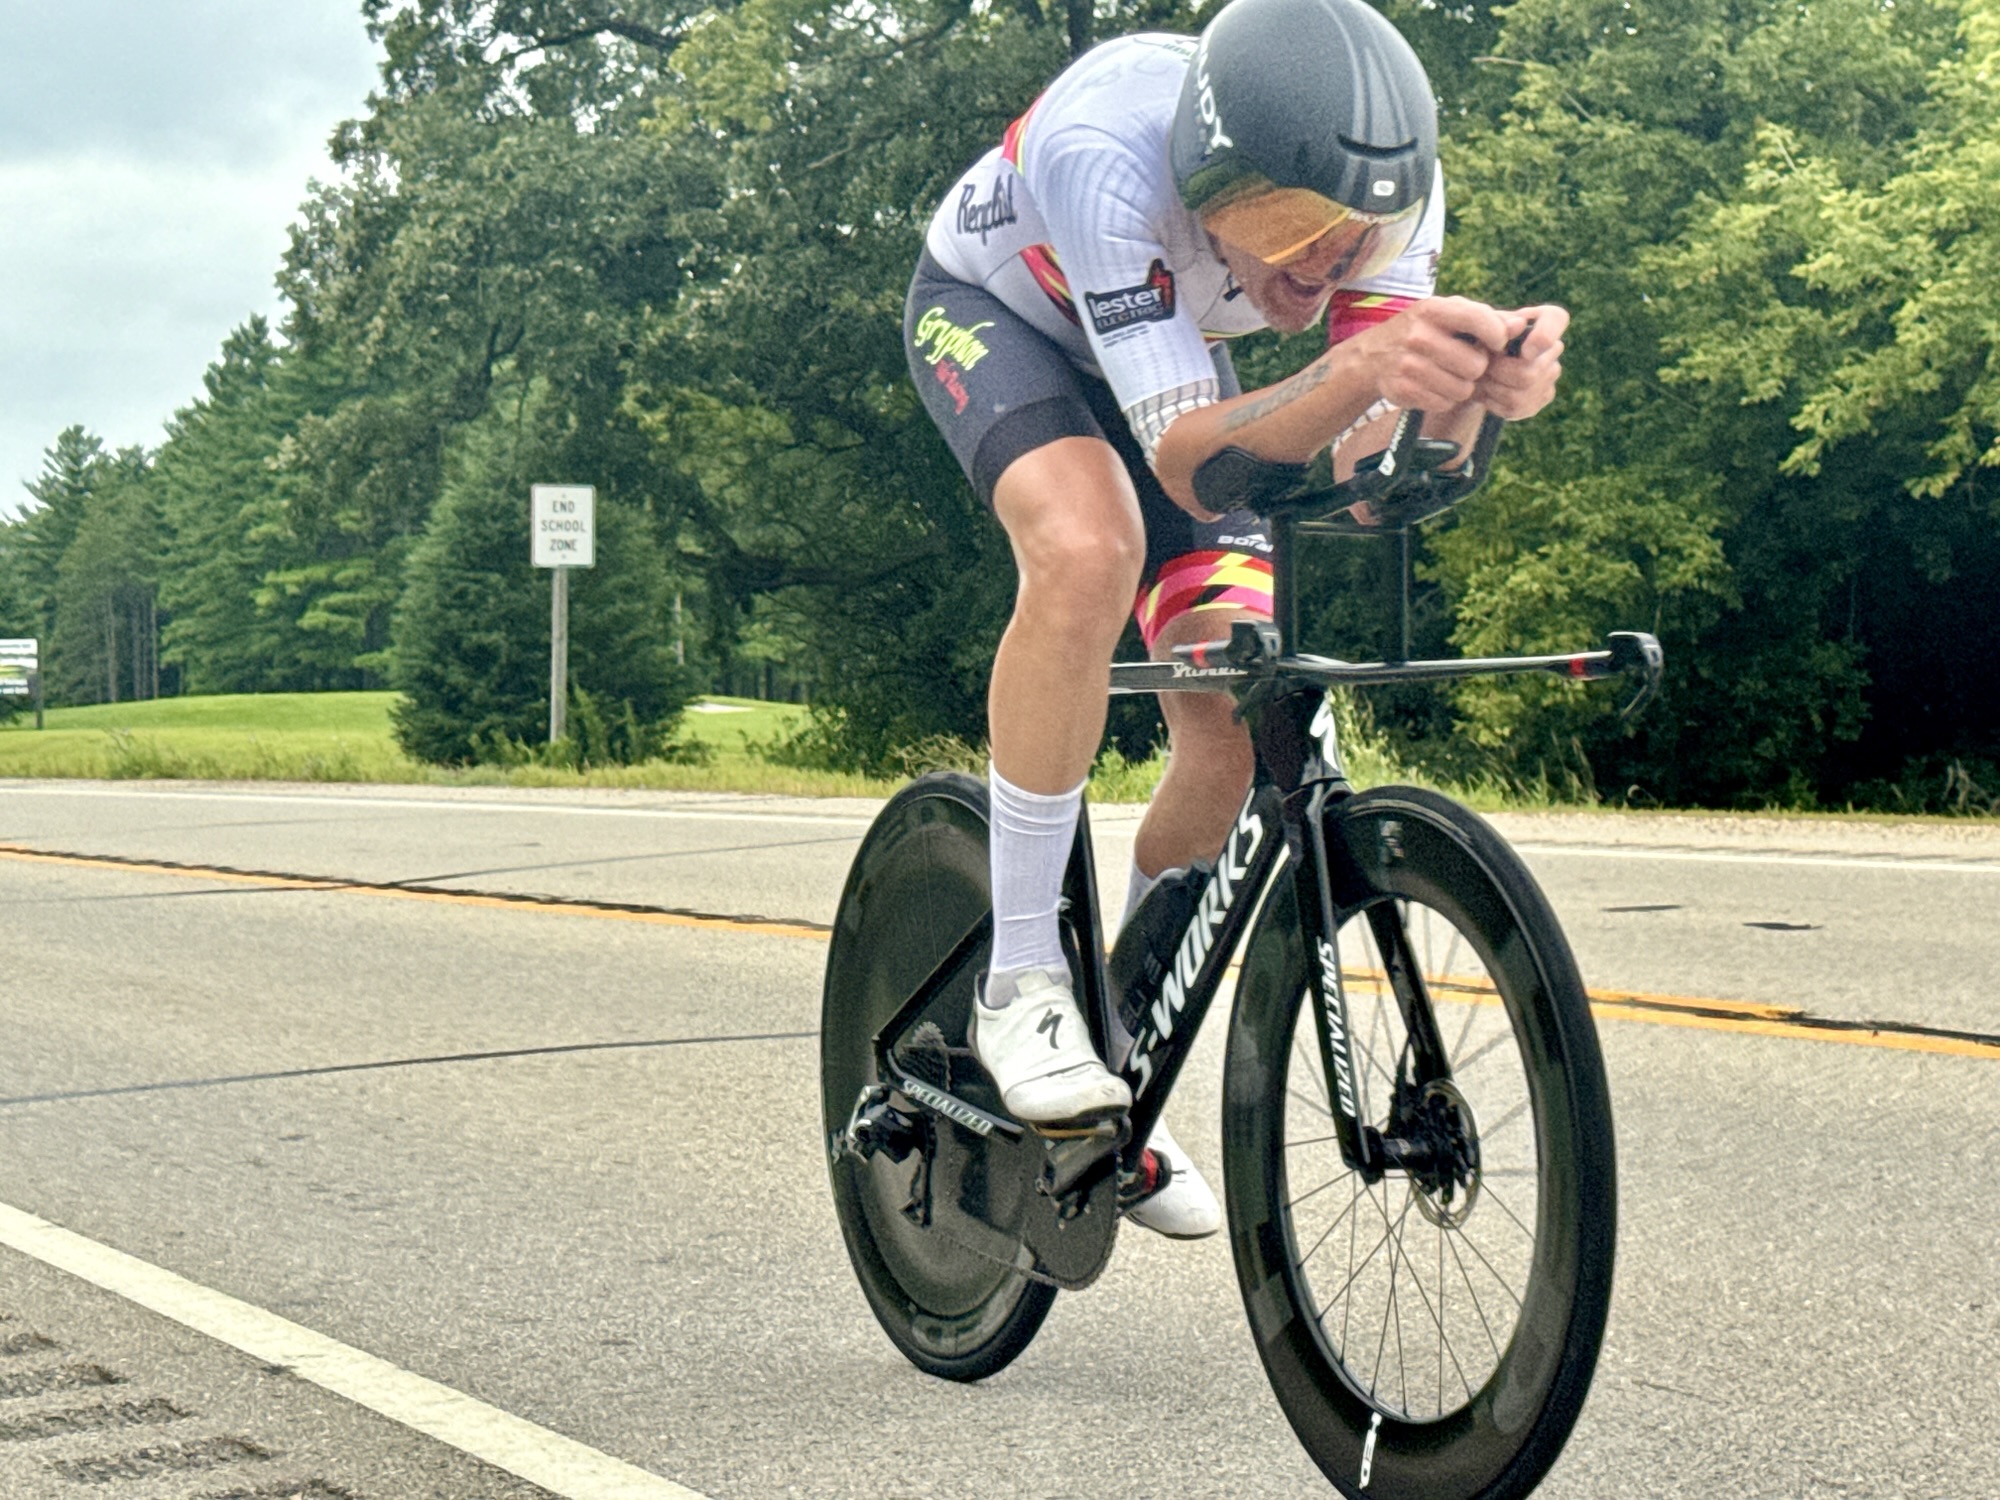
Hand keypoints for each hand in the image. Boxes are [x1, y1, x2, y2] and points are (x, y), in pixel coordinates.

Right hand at [1355, 296, 1509, 411]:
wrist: (1374, 355)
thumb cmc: (1425, 329)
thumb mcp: (1450, 314)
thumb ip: (1488, 318)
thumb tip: (1521, 325)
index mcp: (1433, 309)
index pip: (1480, 321)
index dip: (1497, 336)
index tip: (1496, 343)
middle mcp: (1418, 335)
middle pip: (1476, 365)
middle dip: (1477, 368)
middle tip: (1466, 363)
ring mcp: (1407, 364)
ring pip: (1462, 389)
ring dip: (1463, 386)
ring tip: (1451, 376)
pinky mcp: (1402, 390)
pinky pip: (1444, 403)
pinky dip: (1445, 399)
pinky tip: (1435, 387)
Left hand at [1471, 305, 1567, 420]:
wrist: (1475, 364)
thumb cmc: (1479, 338)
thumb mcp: (1481, 327)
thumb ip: (1498, 323)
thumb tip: (1519, 324)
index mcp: (1547, 318)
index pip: (1557, 319)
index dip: (1542, 338)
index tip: (1523, 351)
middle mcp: (1555, 347)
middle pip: (1527, 373)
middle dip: (1495, 373)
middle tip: (1478, 368)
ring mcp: (1551, 374)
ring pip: (1518, 394)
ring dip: (1490, 388)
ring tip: (1477, 379)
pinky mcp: (1543, 397)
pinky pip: (1515, 407)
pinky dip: (1492, 401)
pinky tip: (1485, 391)